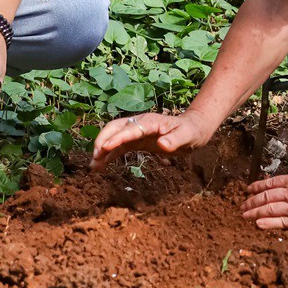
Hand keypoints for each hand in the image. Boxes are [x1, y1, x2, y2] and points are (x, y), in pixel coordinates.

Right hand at [89, 110, 211, 170]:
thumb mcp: (186, 136)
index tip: (105, 148)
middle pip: (115, 128)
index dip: (117, 138)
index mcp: (149, 122)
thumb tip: (163, 144)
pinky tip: (102, 165)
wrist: (194, 129)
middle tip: (95, 157)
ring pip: (114, 137)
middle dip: (103, 140)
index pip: (129, 129)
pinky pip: (120, 146)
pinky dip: (110, 154)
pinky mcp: (137, 140)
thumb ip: (175, 140)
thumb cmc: (191, 132)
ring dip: (103, 149)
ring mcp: (137, 131)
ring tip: (94, 166)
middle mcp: (140, 124)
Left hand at [241, 165, 287, 229]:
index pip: (271, 183)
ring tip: (245, 215)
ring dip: (255, 212)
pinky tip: (259, 224)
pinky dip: (269, 223)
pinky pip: (283, 222)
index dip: (257, 186)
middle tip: (242, 205)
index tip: (249, 189)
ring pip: (270, 209)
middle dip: (252, 201)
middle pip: (267, 197)